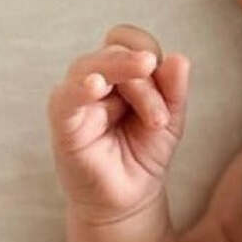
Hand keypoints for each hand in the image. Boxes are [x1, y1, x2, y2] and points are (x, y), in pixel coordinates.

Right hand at [47, 25, 190, 224]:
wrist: (128, 200)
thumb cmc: (143, 157)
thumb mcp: (169, 121)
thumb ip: (174, 90)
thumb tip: (178, 58)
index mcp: (118, 73)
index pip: (130, 41)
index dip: (151, 58)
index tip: (169, 96)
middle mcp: (94, 78)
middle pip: (115, 50)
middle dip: (145, 82)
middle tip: (160, 119)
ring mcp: (75, 98)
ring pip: (92, 67)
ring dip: (130, 86)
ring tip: (154, 120)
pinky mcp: (62, 122)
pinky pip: (67, 96)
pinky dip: (80, 88)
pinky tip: (95, 86)